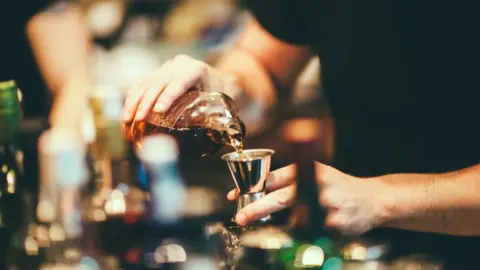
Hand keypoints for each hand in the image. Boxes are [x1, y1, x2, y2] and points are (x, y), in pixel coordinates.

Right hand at [123, 54, 240, 122]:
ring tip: (126, 121)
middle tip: (137, 120)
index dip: (168, 96)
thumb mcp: (221, 102)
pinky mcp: (156, 74)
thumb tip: (198, 137)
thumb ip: (210, 114)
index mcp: (196, 70)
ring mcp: (166, 68)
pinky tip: (126, 115)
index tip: (158, 110)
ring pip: (145, 83)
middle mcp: (178, 65)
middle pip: (158, 82)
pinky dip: (132, 101)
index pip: (179, 82)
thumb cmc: (222, 93)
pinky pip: (140, 86)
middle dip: (145, 102)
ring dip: (133, 103)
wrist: (220, 79)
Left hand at [227, 162, 388, 235]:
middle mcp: (318, 185)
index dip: (253, 187)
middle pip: (281, 198)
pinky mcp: (334, 225)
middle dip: (258, 209)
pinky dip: (310, 232)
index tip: (235, 196)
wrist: (373, 200)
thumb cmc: (339, 186)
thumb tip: (259, 190)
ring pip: (295, 222)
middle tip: (241, 217)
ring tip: (316, 215)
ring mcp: (326, 206)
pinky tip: (325, 223)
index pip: (276, 177)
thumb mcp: (316, 173)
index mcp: (310, 170)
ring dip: (295, 224)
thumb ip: (291, 179)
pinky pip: (310, 234)